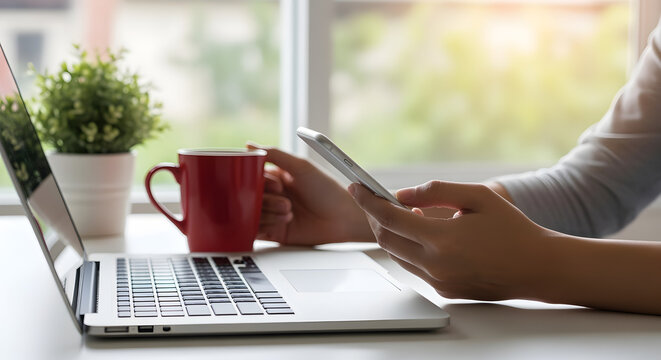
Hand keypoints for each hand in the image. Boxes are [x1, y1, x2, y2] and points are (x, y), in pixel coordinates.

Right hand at [248, 143, 373, 244]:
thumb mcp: (301, 167)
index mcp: (277, 176)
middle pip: (251, 195)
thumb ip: (274, 154)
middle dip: (267, 200)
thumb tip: (248, 146)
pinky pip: (255, 230)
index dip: (262, 182)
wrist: (343, 219)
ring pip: (252, 213)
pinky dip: (263, 227)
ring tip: (290, 214)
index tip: (279, 186)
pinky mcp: (275, 232)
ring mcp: (273, 213)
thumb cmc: (328, 190)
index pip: (254, 176)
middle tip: (287, 203)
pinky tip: (280, 223)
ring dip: (269, 214)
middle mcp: (273, 194)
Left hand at [348, 180, 554, 300]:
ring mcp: (440, 282)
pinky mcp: (445, 291)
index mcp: (443, 240)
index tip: (356, 187)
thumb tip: (401, 195)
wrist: (539, 267)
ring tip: (401, 213)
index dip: (369, 201)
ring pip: (397, 256)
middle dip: (374, 217)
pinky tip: (420, 232)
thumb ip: (437, 191)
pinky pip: (415, 268)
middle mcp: (437, 265)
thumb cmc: (512, 228)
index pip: (390, 219)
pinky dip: (409, 248)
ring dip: (391, 234)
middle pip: (386, 240)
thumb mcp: (478, 196)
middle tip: (374, 198)